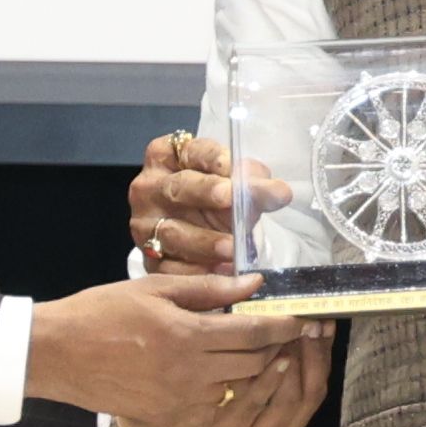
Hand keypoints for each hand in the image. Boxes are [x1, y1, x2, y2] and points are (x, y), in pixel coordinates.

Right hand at [25, 274, 320, 426]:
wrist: (58, 354)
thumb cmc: (103, 312)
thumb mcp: (154, 289)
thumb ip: (208, 289)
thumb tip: (253, 283)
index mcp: (186, 335)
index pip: (254, 334)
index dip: (284, 326)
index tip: (300, 317)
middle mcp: (189, 373)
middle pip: (255, 364)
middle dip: (277, 348)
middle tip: (288, 333)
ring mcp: (181, 401)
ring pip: (239, 388)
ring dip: (257, 371)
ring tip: (264, 353)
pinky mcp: (170, 418)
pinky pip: (216, 409)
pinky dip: (230, 392)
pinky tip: (229, 375)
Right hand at [124, 132, 289, 274]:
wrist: (200, 232)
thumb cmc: (216, 199)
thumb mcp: (237, 186)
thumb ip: (256, 186)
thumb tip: (280, 192)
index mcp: (167, 156)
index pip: (189, 151)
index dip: (210, 156)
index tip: (229, 163)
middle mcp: (149, 188)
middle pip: (177, 188)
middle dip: (204, 192)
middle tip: (229, 197)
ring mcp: (145, 225)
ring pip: (172, 232)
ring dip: (204, 241)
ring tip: (232, 248)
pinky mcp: (150, 259)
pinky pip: (170, 268)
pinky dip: (195, 272)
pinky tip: (218, 275)